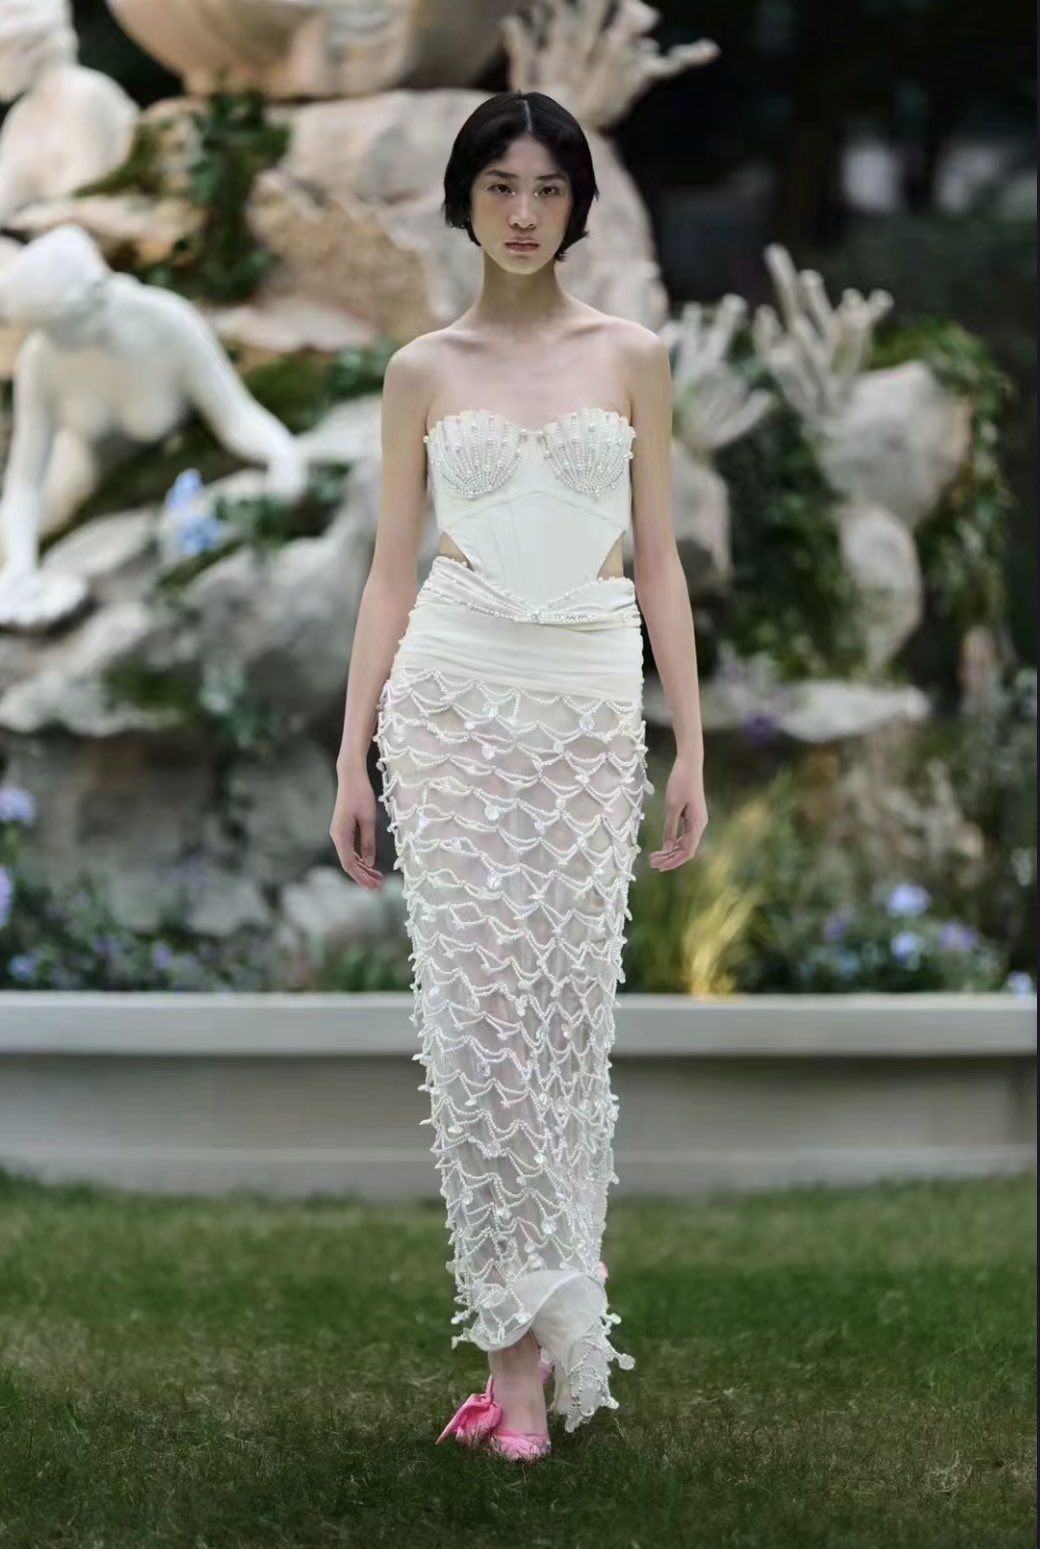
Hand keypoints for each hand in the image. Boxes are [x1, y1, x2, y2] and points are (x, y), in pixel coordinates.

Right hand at [330, 766, 383, 889]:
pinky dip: (360, 858)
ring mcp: (339, 833)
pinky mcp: (343, 828)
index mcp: (340, 835)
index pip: (349, 864)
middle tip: (379, 887)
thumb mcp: (369, 819)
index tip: (374, 887)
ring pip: (349, 857)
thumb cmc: (360, 794)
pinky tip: (370, 864)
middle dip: (363, 877)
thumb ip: (369, 842)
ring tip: (378, 878)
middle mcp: (336, 836)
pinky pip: (350, 849)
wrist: (350, 776)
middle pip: (349, 863)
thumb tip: (370, 863)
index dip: (361, 878)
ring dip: (363, 869)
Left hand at [649, 754, 706, 869]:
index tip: (658, 866)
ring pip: (685, 843)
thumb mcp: (672, 807)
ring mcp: (697, 821)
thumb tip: (667, 850)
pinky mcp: (693, 816)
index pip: (687, 851)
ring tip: (655, 856)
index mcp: (697, 824)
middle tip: (652, 863)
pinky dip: (674, 842)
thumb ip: (670, 829)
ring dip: (671, 851)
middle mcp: (700, 825)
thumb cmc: (680, 783)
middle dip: (670, 859)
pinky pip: (685, 835)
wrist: (689, 764)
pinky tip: (664, 845)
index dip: (673, 862)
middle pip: (686, 850)